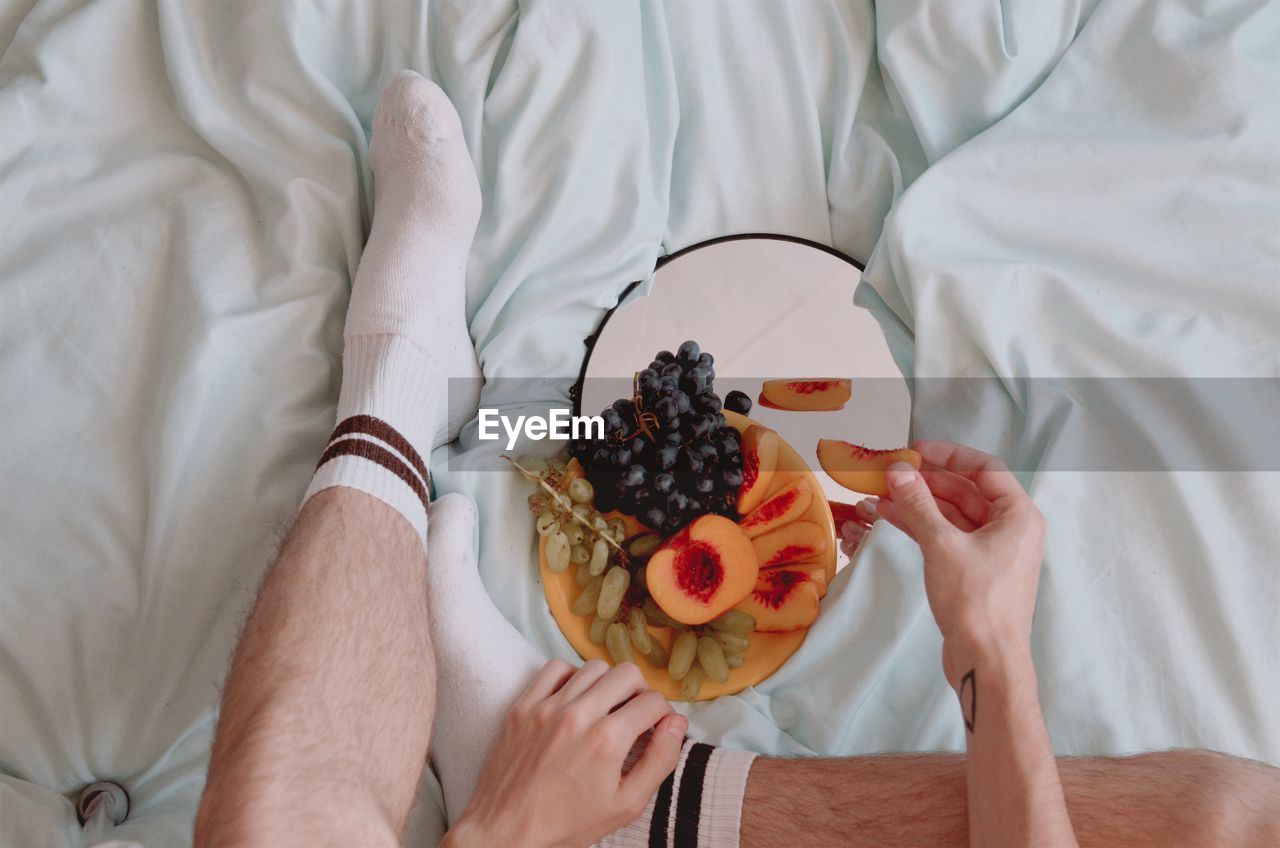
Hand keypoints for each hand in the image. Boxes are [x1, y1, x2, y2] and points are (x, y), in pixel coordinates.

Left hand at [445, 659, 686, 847]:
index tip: (656, 727)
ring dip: (607, 683)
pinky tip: (574, 699)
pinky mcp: (523, 707)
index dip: (663, 715)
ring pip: (593, 666)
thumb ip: (660, 761)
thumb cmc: (566, 825)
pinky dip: (571, 676)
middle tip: (634, 714)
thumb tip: (677, 723)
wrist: (507, 833)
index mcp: (607, 741)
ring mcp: (547, 708)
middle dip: (640, 691)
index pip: (653, 702)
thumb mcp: (626, 805)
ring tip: (605, 708)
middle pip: (627, 673)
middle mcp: (578, 716)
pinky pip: (555, 668)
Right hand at [872, 441, 1045, 689]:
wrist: (987, 660)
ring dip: (919, 504)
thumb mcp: (941, 545)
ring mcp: (992, 552)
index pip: (985, 468)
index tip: (915, 451)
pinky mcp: (974, 572)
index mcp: (1018, 515)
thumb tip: (898, 471)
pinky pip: (947, 537)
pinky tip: (890, 517)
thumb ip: (918, 504)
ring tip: (881, 494)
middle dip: (927, 481)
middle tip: (891, 473)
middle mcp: (1010, 529)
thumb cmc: (975, 601)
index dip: (949, 455)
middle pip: (966, 491)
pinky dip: (921, 526)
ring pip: (952, 515)